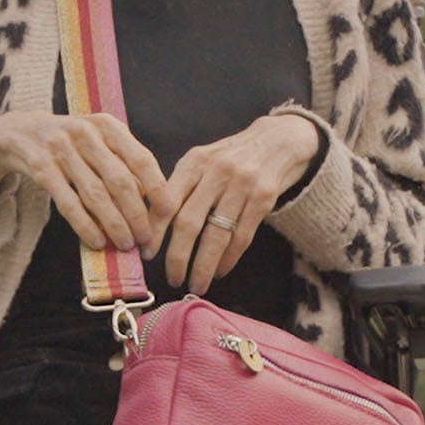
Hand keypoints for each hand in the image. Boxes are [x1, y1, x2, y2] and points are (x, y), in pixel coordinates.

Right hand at [0, 109, 170, 262]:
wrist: (19, 131)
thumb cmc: (71, 142)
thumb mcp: (98, 141)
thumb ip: (123, 164)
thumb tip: (152, 201)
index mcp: (107, 126)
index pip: (141, 158)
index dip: (157, 187)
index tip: (169, 212)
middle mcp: (85, 133)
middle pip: (119, 180)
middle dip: (136, 213)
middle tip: (146, 238)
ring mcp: (60, 149)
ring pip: (94, 194)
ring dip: (113, 223)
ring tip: (125, 244)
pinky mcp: (41, 167)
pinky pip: (67, 202)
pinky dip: (84, 224)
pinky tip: (97, 241)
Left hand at [156, 114, 323, 294]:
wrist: (278, 140)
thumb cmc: (231, 156)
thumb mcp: (203, 160)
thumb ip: (180, 186)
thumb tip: (152, 225)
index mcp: (194, 162)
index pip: (167, 201)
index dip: (155, 231)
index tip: (146, 254)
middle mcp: (216, 172)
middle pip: (189, 222)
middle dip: (177, 256)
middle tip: (172, 279)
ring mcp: (241, 185)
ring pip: (216, 235)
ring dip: (204, 265)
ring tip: (196, 284)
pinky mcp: (263, 199)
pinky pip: (241, 236)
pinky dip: (229, 259)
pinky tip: (220, 271)